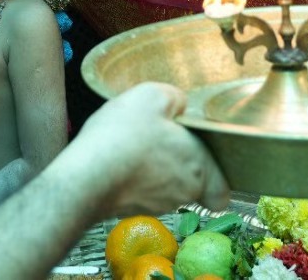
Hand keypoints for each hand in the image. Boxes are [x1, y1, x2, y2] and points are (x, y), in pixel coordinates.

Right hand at [70, 83, 228, 216]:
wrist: (86, 175)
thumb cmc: (126, 135)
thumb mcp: (153, 96)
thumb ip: (175, 98)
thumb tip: (179, 105)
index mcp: (198, 169)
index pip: (221, 193)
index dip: (215, 179)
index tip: (202, 160)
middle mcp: (181, 193)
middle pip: (190, 184)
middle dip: (177, 164)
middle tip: (160, 139)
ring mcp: (154, 206)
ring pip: (164, 189)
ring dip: (154, 171)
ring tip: (133, 145)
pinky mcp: (128, 211)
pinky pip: (139, 194)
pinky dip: (132, 180)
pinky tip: (117, 158)